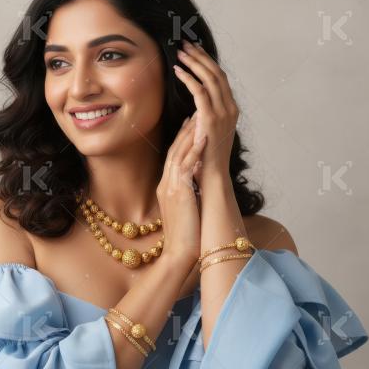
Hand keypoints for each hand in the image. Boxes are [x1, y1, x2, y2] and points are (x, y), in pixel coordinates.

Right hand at [156, 111, 207, 268]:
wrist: (178, 255)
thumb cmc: (184, 239)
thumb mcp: (182, 213)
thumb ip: (185, 197)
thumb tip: (194, 190)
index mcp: (166, 190)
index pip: (172, 159)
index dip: (180, 141)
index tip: (189, 126)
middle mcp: (165, 185)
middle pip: (173, 152)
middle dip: (184, 132)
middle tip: (194, 113)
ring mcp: (170, 188)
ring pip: (178, 154)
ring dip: (189, 135)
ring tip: (199, 117)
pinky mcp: (179, 193)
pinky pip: (186, 166)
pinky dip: (194, 149)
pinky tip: (202, 136)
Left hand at [173, 39, 238, 182]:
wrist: (213, 176)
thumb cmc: (207, 158)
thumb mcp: (208, 132)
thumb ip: (205, 117)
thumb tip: (196, 107)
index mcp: (231, 109)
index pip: (220, 78)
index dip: (208, 62)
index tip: (195, 50)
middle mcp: (230, 108)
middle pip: (216, 73)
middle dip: (201, 56)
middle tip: (186, 44)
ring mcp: (223, 113)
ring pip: (209, 78)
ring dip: (194, 63)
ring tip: (180, 53)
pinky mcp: (211, 119)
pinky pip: (199, 92)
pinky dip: (188, 78)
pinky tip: (177, 71)